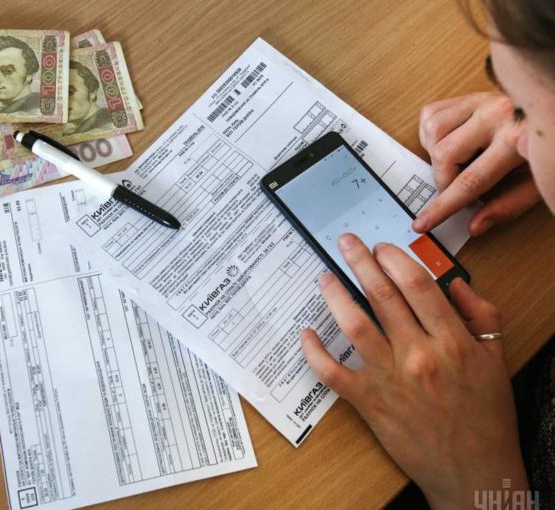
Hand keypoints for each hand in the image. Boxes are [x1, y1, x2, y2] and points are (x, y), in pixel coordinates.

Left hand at [301, 234, 527, 508]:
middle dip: (360, 262)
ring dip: (334, 295)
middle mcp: (418, 354)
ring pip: (353, 325)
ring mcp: (389, 378)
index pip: (417, 285)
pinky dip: (314, 351)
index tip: (380, 246)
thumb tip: (456, 282)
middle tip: (345, 242)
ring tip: (324, 276)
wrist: (474, 470)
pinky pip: (332, 372)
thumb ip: (481, 315)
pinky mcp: (368, 402)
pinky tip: (306, 333)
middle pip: (382, 296)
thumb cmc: (486, 415)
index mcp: (451, 340)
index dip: (394, 258)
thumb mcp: (497, 359)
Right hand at [414, 92, 539, 235]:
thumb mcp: (536, 182)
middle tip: (452, 188)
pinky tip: (450, 141)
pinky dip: (432, 134)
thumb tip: (475, 226)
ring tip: (455, 161)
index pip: (470, 181)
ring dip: (435, 154)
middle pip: (445, 155)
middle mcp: (495, 115)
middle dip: (442, 180)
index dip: (444, 207)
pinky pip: (430, 115)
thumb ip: (508, 205)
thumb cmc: (545, 149)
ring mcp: (480, 101)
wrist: (552, 113)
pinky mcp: (468, 96)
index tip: (424, 223)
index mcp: (515, 139)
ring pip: (433, 132)